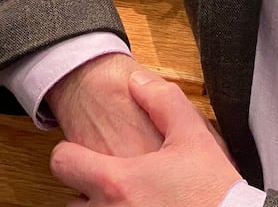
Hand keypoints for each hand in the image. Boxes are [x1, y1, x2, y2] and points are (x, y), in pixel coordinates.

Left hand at [51, 67, 241, 206]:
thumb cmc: (213, 189)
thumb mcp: (193, 136)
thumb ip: (162, 102)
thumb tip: (136, 82)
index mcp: (117, 181)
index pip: (63, 163)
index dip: (71, 153)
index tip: (83, 152)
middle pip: (70, 201)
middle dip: (85, 189)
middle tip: (109, 180)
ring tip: (125, 199)